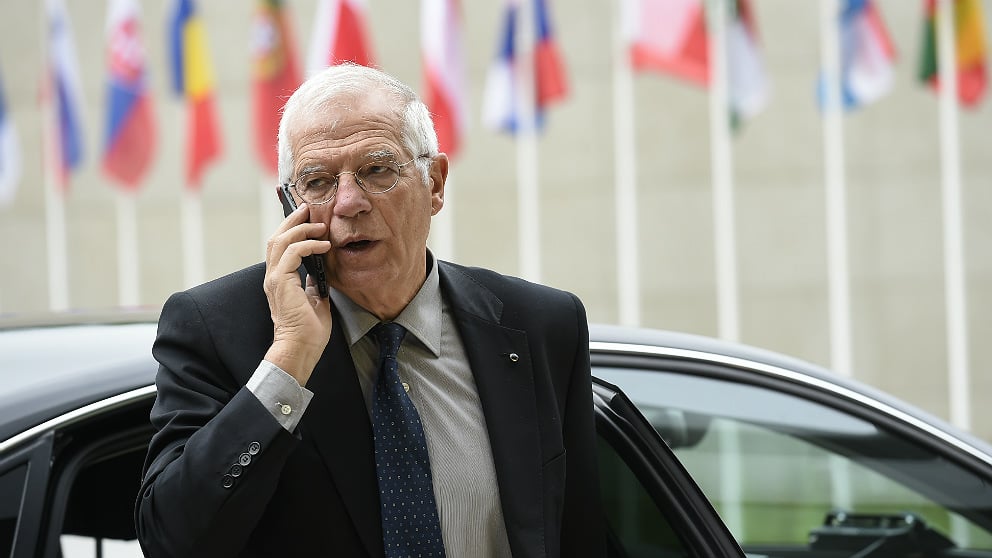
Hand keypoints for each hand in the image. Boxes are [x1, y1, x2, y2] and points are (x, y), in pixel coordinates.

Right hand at [263, 203, 332, 385]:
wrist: (300, 349)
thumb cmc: (308, 332)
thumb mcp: (315, 301)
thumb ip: (313, 285)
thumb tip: (318, 274)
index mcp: (279, 280)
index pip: (280, 247)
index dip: (290, 230)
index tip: (306, 218)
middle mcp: (272, 277)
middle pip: (276, 238)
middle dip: (292, 220)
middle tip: (308, 209)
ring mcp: (274, 278)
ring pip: (280, 241)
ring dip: (301, 229)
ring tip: (320, 226)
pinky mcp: (281, 282)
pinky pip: (292, 253)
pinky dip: (308, 245)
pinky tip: (324, 245)